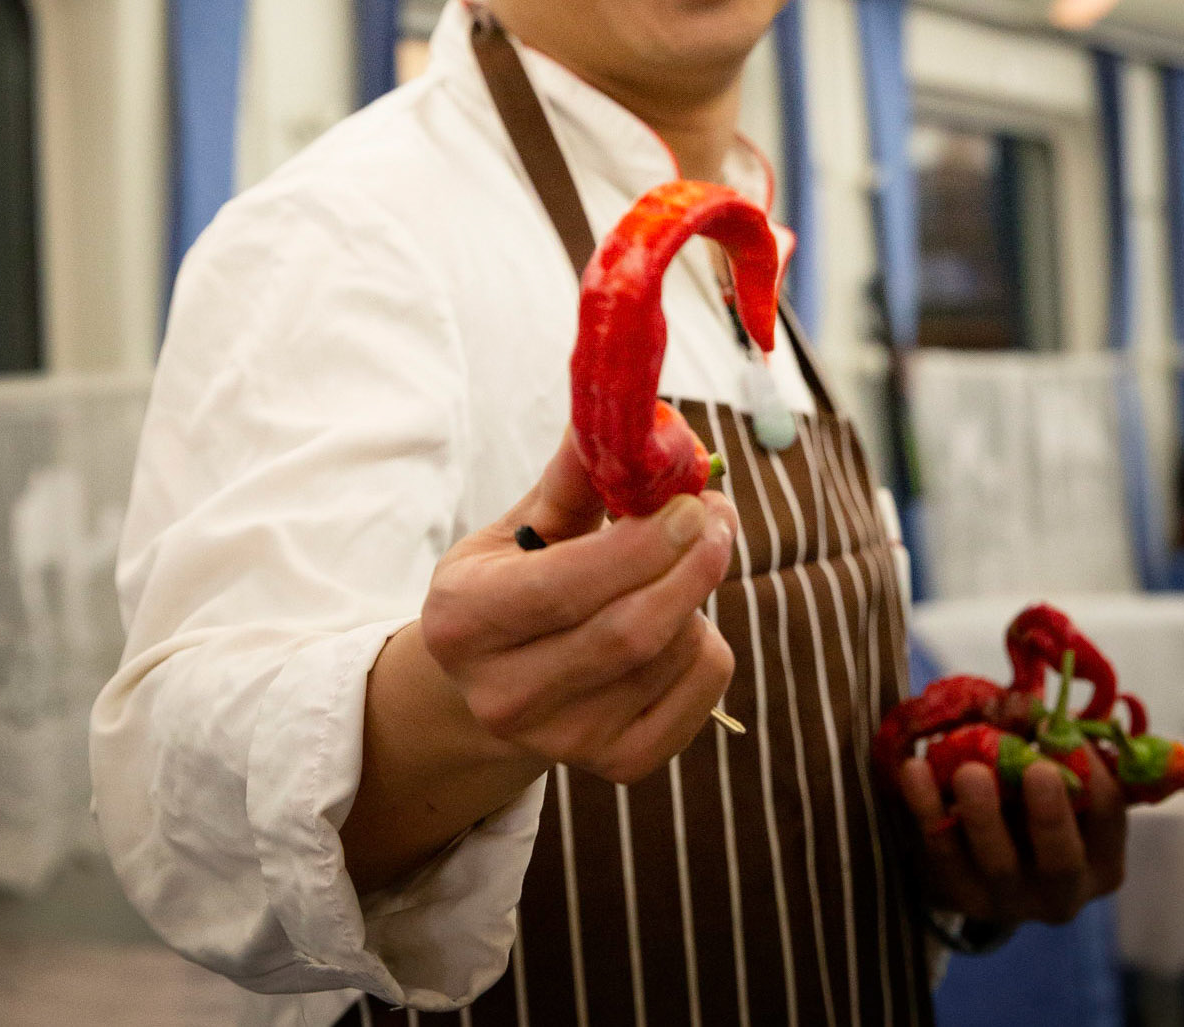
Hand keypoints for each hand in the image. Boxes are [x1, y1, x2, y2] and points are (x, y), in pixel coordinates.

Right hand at [420, 428, 739, 784]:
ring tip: (682, 564)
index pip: (564, 587)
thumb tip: (626, 417)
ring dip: (697, 596)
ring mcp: (560, 741)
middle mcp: (503, 695)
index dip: (640, 544)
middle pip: (629, 632)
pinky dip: (709, 645)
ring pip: (672, 657)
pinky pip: (700, 694)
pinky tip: (682, 622)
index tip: (691, 501)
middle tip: (718, 516)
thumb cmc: (513, 583)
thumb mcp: (521, 526)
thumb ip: (572, 477)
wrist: (495, 687)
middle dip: (691, 564)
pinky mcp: (616, 766)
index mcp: (465, 622)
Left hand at [899, 748, 1127, 927]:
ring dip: (984, 816)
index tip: (1063, 732)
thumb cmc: (1027, 804)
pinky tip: (915, 770)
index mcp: (1100, 860)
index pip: (1108, 817)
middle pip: (1061, 860)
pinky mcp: (959, 895)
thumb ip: (1054, 753)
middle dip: (1050, 815)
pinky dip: (927, 809)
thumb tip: (1040, 711)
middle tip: (1036, 770)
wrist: (975, 859)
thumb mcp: (1051, 783)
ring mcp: (1010, 901)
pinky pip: (941, 854)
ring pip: (998, 865)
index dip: (1093, 774)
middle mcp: (1063, 891)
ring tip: (970, 772)